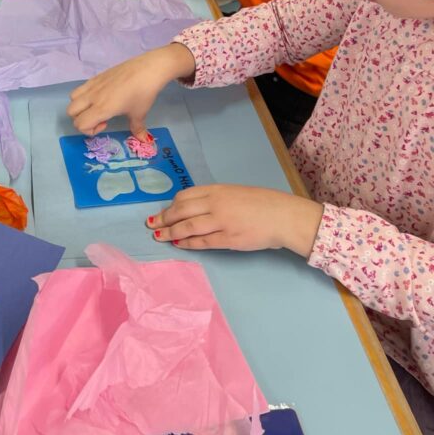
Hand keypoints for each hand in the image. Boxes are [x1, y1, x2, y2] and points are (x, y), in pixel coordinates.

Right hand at [67, 45, 193, 136]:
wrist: (148, 68)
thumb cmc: (144, 92)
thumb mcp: (140, 113)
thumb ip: (137, 129)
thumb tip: (144, 140)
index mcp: (102, 108)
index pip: (80, 124)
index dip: (89, 130)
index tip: (106, 124)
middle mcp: (93, 97)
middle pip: (71, 112)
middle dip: (81, 119)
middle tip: (99, 118)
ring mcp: (93, 85)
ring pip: (72, 98)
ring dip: (80, 106)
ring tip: (97, 106)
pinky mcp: (96, 76)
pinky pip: (81, 87)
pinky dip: (85, 95)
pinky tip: (103, 95)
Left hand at [147, 185, 323, 256]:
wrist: (282, 216)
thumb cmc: (261, 203)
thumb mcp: (235, 192)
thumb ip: (216, 198)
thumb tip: (194, 207)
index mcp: (217, 190)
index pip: (185, 196)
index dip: (171, 205)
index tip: (162, 212)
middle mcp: (216, 204)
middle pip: (181, 211)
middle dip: (164, 218)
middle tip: (151, 224)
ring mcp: (221, 222)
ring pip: (187, 227)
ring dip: (170, 232)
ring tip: (159, 236)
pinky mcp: (228, 240)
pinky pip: (202, 242)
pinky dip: (187, 243)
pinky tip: (179, 244)